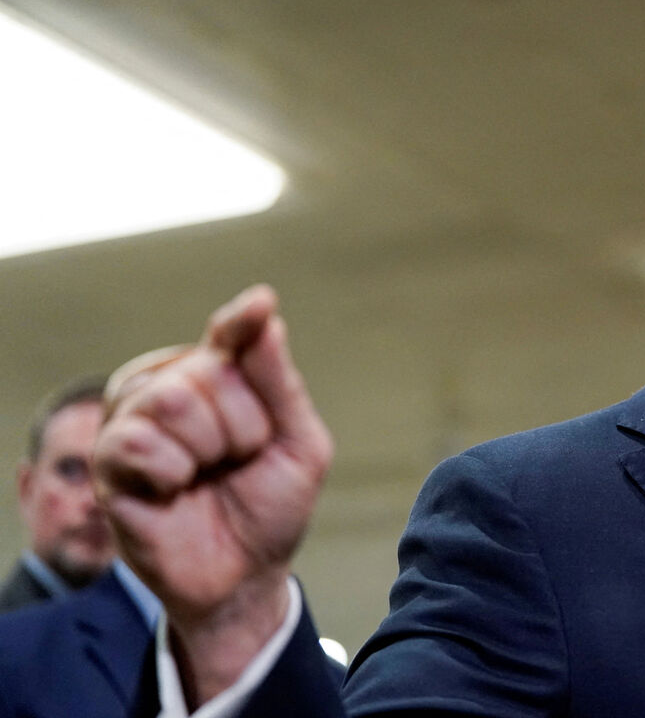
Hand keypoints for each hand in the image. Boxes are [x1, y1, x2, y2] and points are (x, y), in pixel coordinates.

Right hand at [94, 284, 331, 703]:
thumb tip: (264, 312)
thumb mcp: (299, 443)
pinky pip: (138, 440)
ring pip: (171, 399)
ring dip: (209, 450)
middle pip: (208, 371)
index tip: (260, 305)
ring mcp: (135, 420)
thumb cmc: (270, 506)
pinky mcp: (108, 461)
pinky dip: (170, 472)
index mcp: (219, 377)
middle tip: (238, 462)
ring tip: (207, 476)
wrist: (245, 576)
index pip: (230, 334)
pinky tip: (174, 491)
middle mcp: (171, 387)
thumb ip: (278, 381)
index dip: (242, 322)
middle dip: (243, 427)